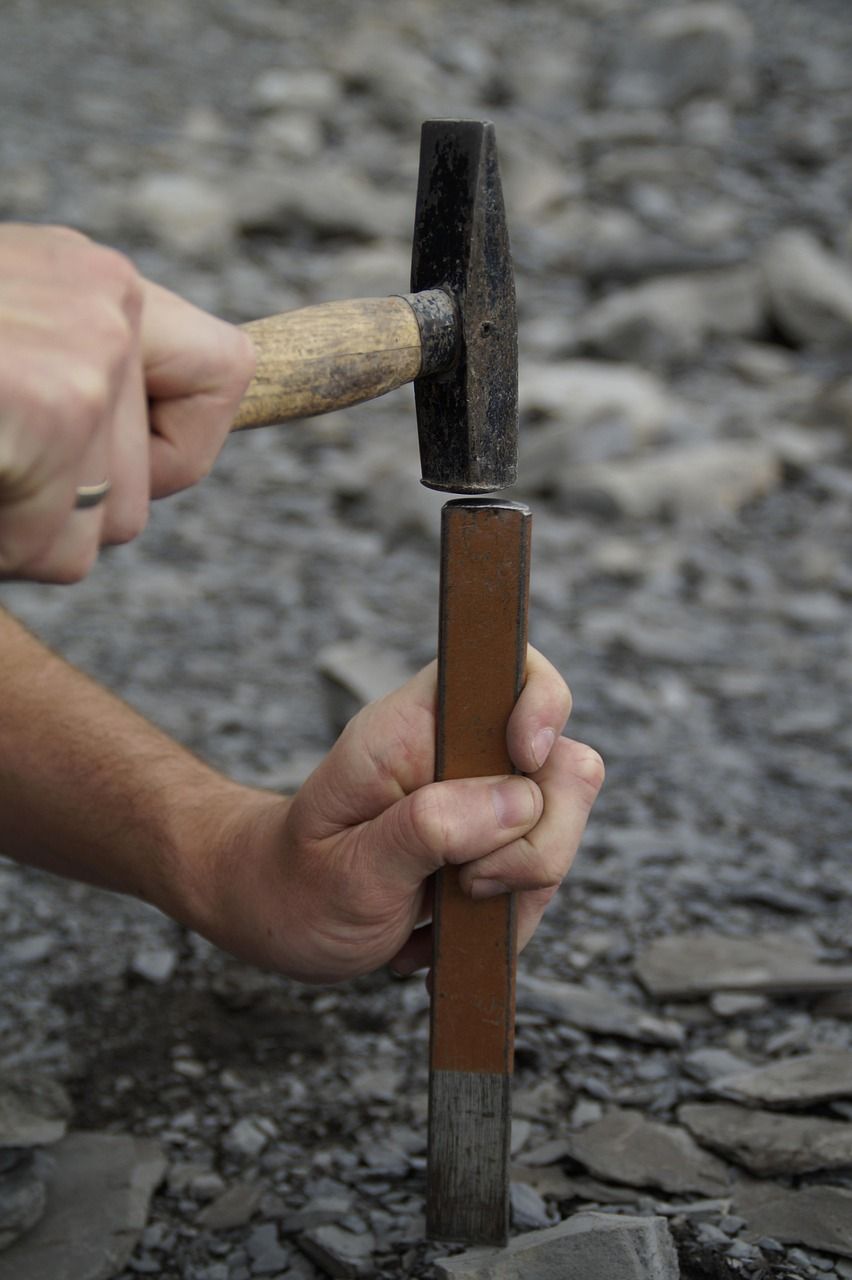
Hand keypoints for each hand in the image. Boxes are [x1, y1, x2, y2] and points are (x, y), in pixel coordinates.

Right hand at [0, 224, 254, 582]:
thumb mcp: (7, 340)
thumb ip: (68, 380)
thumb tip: (124, 472)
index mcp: (91, 281)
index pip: (225, 375)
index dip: (176, 453)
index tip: (130, 475)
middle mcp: (109, 297)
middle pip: (142, 486)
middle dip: (58, 511)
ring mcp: (95, 345)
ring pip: (106, 524)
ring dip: (20, 531)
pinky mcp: (62, 400)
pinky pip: (57, 546)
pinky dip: (0, 544)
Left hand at [192, 647, 603, 983]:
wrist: (277, 919)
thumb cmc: (296, 886)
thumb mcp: (351, 868)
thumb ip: (431, 827)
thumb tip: (521, 801)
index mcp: (415, 728)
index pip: (511, 670)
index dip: (541, 706)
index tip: (523, 761)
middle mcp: (460, 752)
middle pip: (566, 766)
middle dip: (534, 844)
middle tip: (463, 881)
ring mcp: (485, 798)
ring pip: (562, 829)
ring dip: (517, 891)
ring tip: (441, 915)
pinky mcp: (496, 843)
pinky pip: (542, 876)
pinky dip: (506, 915)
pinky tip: (443, 929)